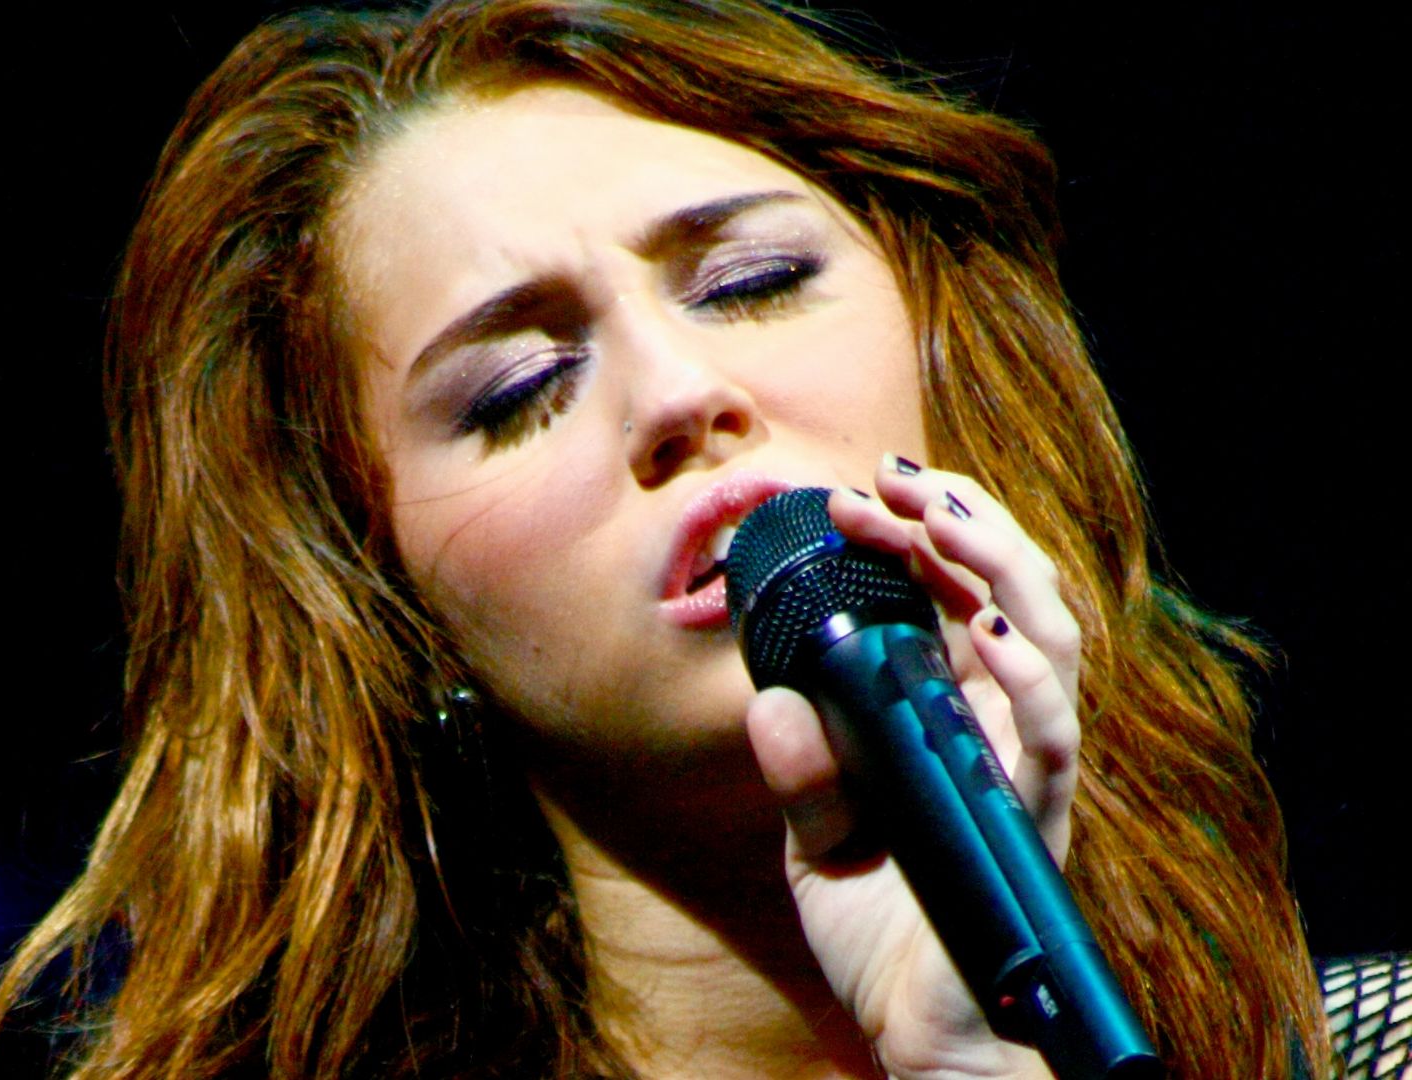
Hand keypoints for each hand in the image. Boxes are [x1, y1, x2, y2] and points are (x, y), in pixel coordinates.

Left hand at [742, 456, 1080, 1078]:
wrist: (920, 1032)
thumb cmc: (885, 929)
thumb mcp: (818, 839)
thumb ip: (801, 772)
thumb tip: (770, 703)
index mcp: (951, 718)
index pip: (953, 598)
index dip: (916, 535)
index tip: (857, 494)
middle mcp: (1000, 728)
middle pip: (1006, 594)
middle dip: (956, 522)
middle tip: (892, 480)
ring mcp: (1024, 766)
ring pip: (1045, 639)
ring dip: (996, 567)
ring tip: (942, 517)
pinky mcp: (1031, 817)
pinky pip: (1046, 736)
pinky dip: (1023, 676)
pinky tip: (980, 632)